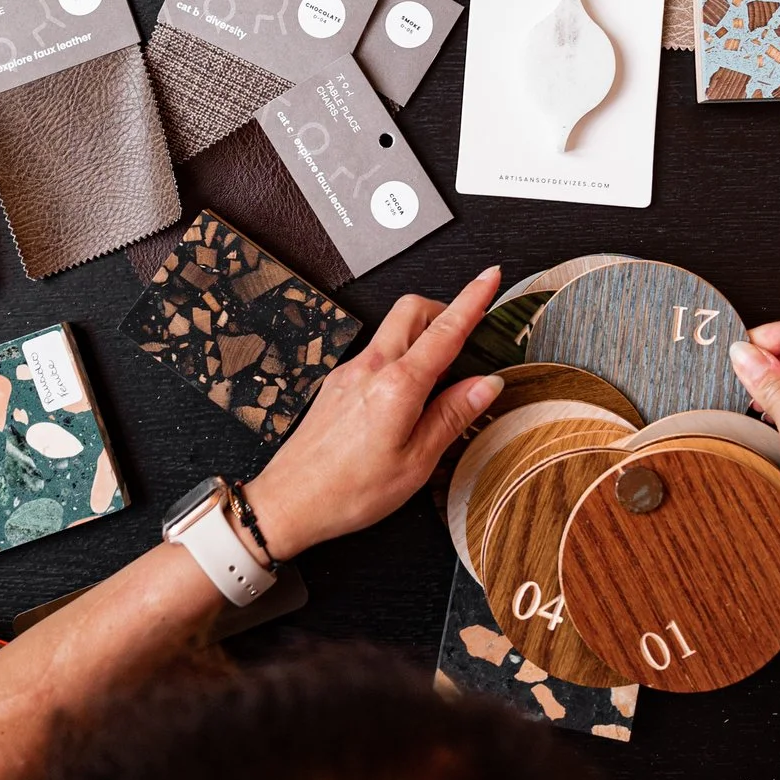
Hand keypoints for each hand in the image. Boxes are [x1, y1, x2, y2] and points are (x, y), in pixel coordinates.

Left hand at [245, 267, 505, 559]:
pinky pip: (375, 356)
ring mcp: (348, 373)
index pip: (445, 330)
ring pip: (391, 331)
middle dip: (444, 309)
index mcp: (398, 385)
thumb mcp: (417, 463)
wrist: (288, 503)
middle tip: (468, 335)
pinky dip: (399, 360)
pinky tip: (407, 398)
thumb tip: (486, 383)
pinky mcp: (336, 384)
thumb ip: (452, 416)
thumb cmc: (350, 492)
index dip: (472, 299)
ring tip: (442, 379)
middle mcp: (370, 368)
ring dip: (421, 337)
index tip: (490, 275)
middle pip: (412, 310)